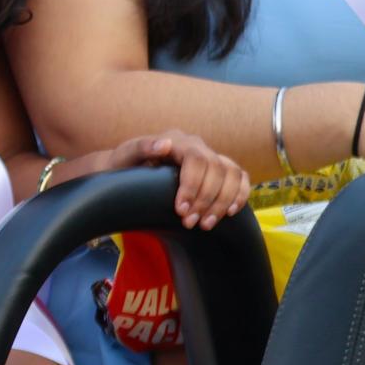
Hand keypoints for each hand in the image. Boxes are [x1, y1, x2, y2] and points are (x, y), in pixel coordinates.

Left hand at [52, 130, 250, 229]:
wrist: (128, 171)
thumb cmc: (124, 164)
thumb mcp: (125, 156)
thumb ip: (141, 147)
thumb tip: (164, 145)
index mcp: (177, 140)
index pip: (196, 160)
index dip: (193, 186)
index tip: (180, 211)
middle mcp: (197, 146)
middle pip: (216, 169)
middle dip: (206, 199)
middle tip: (190, 223)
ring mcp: (210, 157)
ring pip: (231, 174)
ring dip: (223, 201)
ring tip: (205, 225)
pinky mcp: (218, 171)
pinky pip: (240, 178)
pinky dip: (240, 194)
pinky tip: (230, 212)